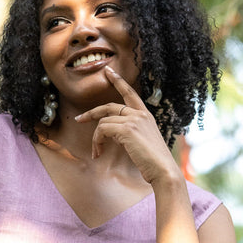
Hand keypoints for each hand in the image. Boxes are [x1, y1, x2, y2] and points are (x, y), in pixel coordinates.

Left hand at [75, 66, 179, 184]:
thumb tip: (115, 135)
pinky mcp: (127, 129)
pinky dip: (96, 142)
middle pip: (109, 106)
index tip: (108, 72)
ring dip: (95, 139)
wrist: (163, 170)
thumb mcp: (143, 142)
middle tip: (79, 119)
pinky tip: (98, 153)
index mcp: (146, 116)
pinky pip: (102, 130)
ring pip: (103, 122)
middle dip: (91, 113)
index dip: (118, 81)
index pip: (130, 93)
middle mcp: (140, 114)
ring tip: (96, 153)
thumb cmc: (153, 162)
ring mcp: (133, 120)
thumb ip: (130, 133)